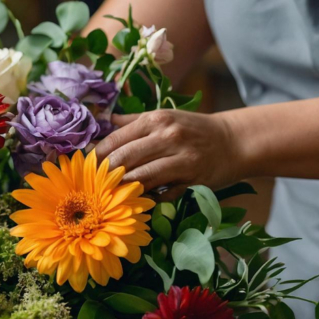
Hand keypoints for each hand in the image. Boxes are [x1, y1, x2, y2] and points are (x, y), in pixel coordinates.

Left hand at [93, 109, 240, 198]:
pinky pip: (163, 192)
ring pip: (140, 177)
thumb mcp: (164, 118)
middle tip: (93, 185)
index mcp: (155, 120)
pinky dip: (149, 198)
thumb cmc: (192, 129)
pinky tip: (140, 200)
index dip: (96, 155)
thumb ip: (131, 121)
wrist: (233, 141)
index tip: (85, 166)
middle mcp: (167, 136)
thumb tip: (101, 120)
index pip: (115, 138)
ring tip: (109, 196)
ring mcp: (181, 157)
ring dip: (122, 188)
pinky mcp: (192, 178)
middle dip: (104, 174)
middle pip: (123, 158)